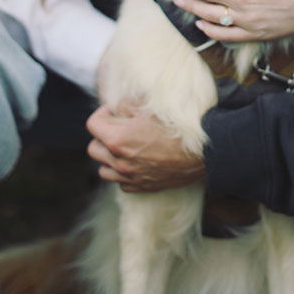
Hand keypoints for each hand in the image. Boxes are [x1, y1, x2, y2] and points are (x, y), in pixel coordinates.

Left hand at [86, 100, 204, 192]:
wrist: (201, 153)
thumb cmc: (176, 128)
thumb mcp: (149, 107)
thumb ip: (127, 105)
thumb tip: (117, 108)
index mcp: (118, 139)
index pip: (92, 124)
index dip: (103, 113)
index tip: (116, 111)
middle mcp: (119, 161)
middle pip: (93, 148)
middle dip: (102, 135)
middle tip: (119, 127)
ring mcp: (129, 177)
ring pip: (103, 169)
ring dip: (109, 157)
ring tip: (124, 146)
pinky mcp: (140, 187)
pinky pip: (119, 182)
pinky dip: (122, 172)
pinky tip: (136, 161)